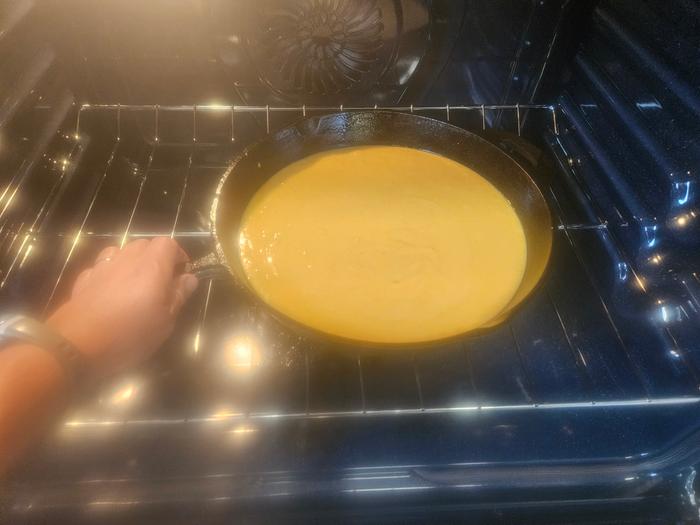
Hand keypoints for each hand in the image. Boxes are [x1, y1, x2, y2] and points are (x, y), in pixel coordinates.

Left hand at [47, 237, 197, 377]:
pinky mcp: (84, 279)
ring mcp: (103, 267)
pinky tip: (111, 291)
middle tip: (162, 281)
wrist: (76, 344)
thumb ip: (178, 295)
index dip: (178, 255)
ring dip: (132, 262)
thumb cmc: (130, 334)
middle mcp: (127, 259)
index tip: (182, 273)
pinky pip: (102, 267)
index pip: (168, 243)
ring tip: (136, 284)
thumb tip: (189, 278)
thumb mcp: (165, 321)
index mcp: (152, 266)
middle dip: (156, 257)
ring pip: (121, 251)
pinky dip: (111, 273)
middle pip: (144, 244)